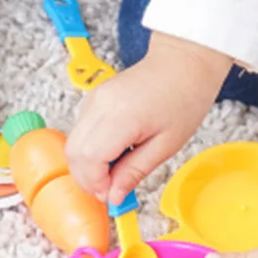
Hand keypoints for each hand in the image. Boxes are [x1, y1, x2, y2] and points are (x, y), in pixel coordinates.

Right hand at [66, 32, 232, 205]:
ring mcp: (93, 99)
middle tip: (111, 189)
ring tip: (115, 170)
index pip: (89, 159)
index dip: (96, 183)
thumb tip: (114, 196)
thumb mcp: (166, 145)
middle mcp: (99, 105)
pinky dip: (90, 150)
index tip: (112, 195)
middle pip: (73, 153)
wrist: (184, 61)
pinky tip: (113, 153)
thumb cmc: (184, 97)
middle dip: (87, 178)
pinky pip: (80, 132)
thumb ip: (135, 171)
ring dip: (88, 165)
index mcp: (121, 116)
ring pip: (73, 144)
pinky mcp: (93, 98)